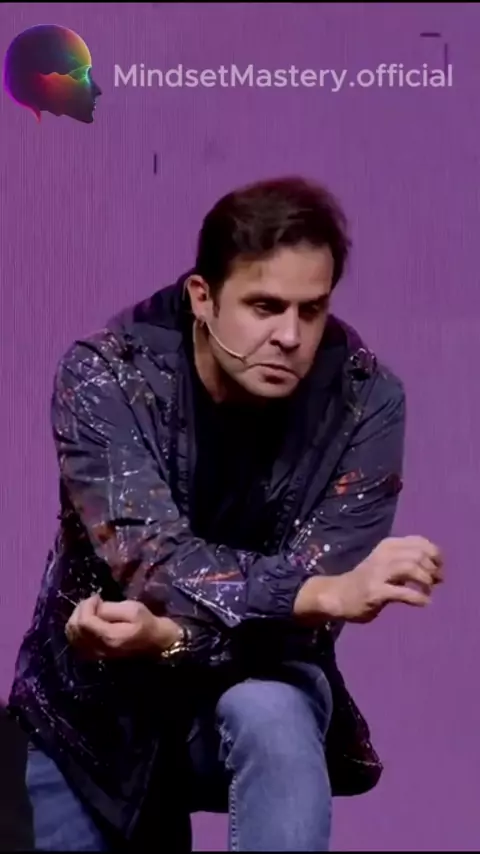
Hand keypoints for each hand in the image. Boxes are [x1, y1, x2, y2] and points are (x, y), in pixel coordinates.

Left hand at [65, 595, 183, 659]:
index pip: (84, 622)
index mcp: (109, 638)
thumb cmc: (146, 623)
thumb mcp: (133, 609)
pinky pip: (75, 641)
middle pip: (74, 629)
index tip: (98, 597)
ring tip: (91, 610)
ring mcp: (94, 654)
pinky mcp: (94, 654)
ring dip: (77, 618)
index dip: (86, 605)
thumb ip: (110, 609)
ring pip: (71, 635)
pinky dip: (77, 628)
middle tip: (93, 602)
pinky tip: (88, 621)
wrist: (154, 643)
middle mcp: (98, 649)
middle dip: (80, 610)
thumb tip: (94, 608)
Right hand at [294, 536, 442, 623]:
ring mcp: (378, 573)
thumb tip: (436, 568)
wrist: (338, 595)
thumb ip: (406, 560)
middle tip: (437, 581)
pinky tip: (424, 602)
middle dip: (432, 568)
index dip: (434, 553)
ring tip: (429, 590)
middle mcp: (383, 555)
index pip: (418, 541)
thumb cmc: (367, 579)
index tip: (440, 566)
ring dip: (426, 580)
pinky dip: (418, 598)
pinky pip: (403, 593)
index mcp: (387, 545)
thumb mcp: (385, 561)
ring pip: (411, 568)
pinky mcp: (376, 591)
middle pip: (418, 555)